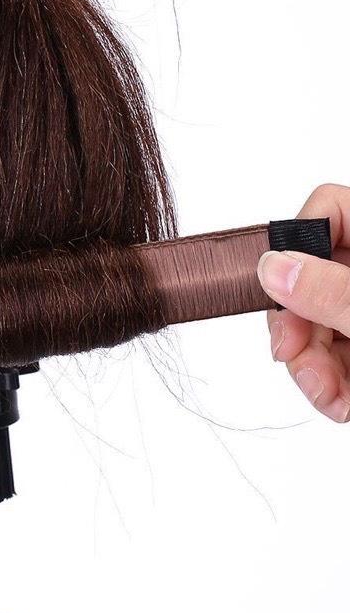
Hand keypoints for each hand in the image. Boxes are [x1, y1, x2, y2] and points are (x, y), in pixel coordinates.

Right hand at [258, 184, 349, 422]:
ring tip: (330, 399)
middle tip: (293, 359)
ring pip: (317, 323)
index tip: (281, 286)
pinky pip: (335, 353)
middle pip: (309, 277)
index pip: (330, 209)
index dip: (297, 242)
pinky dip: (332, 382)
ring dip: (312, 368)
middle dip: (296, 328)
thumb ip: (333, 292)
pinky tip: (340, 403)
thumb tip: (272, 267)